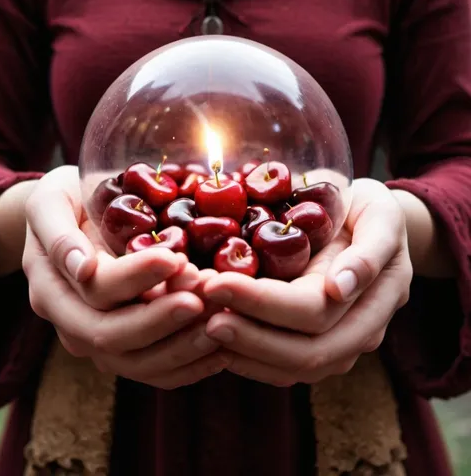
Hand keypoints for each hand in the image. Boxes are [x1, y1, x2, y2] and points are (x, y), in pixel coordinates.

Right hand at [23, 165, 225, 388]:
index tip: (176, 258)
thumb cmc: (66, 204)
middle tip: (207, 293)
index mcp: (52, 289)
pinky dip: (190, 365)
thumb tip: (82, 268)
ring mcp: (100, 342)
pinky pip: (156, 372)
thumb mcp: (50, 202)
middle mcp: (73, 324)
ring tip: (220, 317)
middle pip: (116, 336)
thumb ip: (58, 233)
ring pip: (139, 363)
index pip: (97, 291)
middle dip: (165, 317)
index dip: (137, 278)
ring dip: (183, 345)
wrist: (72, 226)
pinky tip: (222, 349)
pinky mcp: (127, 350)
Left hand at [202, 178, 412, 386]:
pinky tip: (217, 340)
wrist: (371, 229)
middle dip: (247, 335)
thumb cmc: (370, 213)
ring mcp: (339, 346)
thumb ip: (370, 251)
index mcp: (374, 298)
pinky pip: (282, 369)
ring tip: (201, 326)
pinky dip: (247, 358)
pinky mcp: (317, 348)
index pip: (313, 311)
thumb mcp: (380, 215)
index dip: (263, 302)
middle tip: (201, 312)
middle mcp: (358, 333)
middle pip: (303, 352)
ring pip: (290, 369)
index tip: (218, 283)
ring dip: (243, 352)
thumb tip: (340, 289)